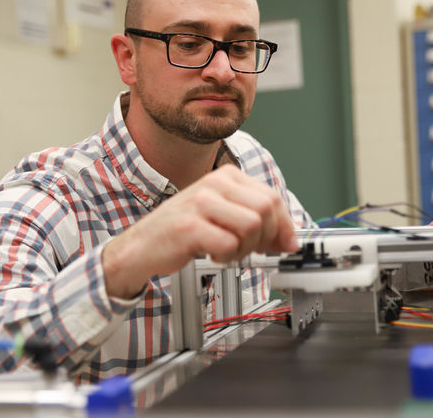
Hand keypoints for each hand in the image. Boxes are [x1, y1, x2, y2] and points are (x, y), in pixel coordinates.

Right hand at [101, 165, 298, 298]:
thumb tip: (289, 238)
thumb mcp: (222, 215)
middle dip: (265, 238)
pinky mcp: (190, 226)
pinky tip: (212, 254)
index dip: (284, 225)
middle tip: (248, 248)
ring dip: (245, 248)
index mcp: (225, 176)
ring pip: (252, 226)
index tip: (285, 243)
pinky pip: (229, 244)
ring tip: (227, 250)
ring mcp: (200, 203)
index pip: (272, 197)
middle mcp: (213, 184)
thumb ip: (255, 219)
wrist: (142, 245)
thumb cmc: (183, 230)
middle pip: (266, 210)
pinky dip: (226, 256)